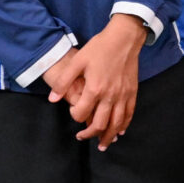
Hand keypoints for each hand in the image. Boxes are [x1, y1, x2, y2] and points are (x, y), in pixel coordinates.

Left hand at [49, 14, 145, 148]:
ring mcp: (123, 95)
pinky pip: (129, 113)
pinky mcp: (132, 92)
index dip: (74, 116)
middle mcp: (109, 96)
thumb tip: (52, 99)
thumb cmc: (99, 48)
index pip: (81, 113)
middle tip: (82, 137)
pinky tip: (120, 131)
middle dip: (90, 135)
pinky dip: (124, 124)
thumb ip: (64, 82)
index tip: (73, 112)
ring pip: (116, 123)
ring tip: (103, 144)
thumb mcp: (77, 62)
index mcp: (94, 89)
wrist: (125, 38)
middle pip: (100, 124)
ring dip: (109, 136)